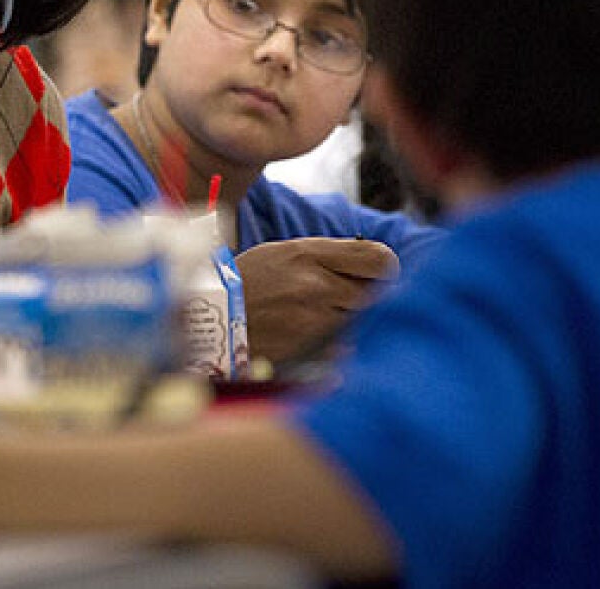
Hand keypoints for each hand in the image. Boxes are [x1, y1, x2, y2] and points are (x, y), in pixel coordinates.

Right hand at [236, 238, 398, 364]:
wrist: (213, 315)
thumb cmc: (250, 280)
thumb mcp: (286, 252)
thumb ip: (328, 257)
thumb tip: (371, 264)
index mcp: (311, 253)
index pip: (379, 258)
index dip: (386, 269)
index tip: (378, 275)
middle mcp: (318, 284)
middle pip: (377, 293)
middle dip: (369, 297)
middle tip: (352, 299)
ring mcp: (315, 317)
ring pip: (362, 320)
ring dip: (353, 320)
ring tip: (326, 316)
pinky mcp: (309, 346)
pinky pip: (343, 345)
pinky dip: (339, 343)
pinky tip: (317, 336)